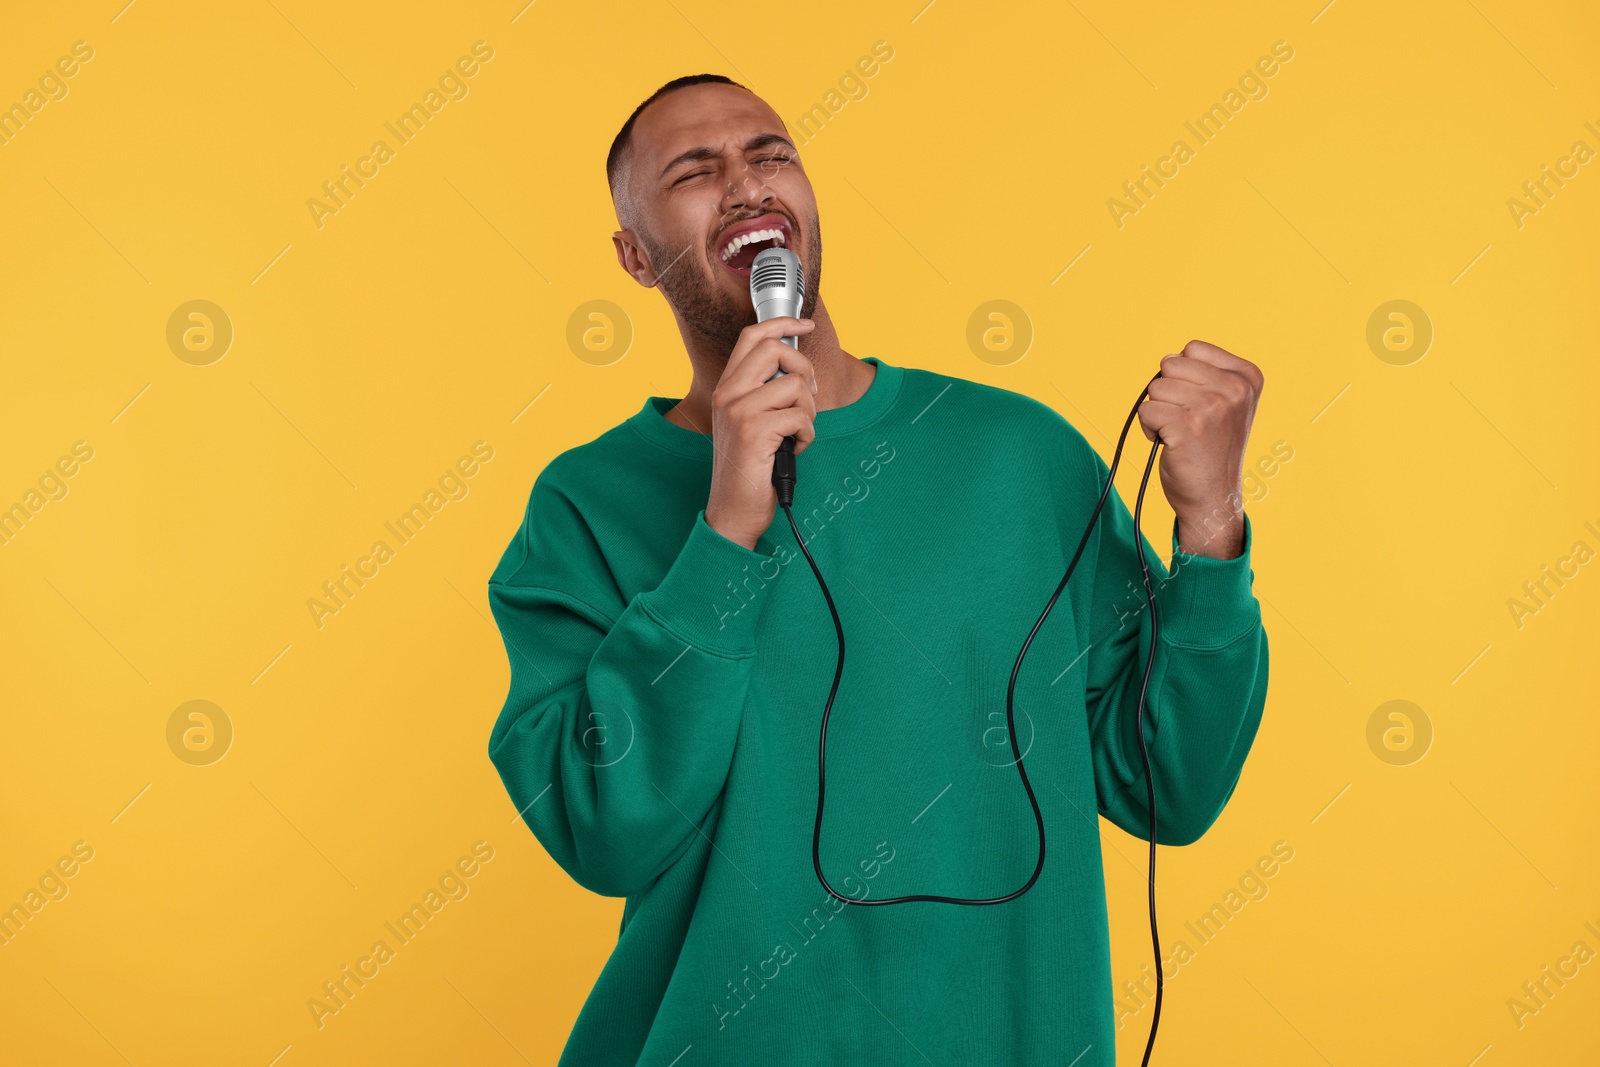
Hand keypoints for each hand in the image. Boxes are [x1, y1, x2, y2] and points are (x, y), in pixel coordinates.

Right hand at [704, 317, 818, 549]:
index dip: (782, 323)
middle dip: (804, 370)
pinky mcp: (754, 431)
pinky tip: (793, 449)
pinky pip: (800, 417)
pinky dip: (807, 435)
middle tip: (806, 396)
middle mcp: (728, 393)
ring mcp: (738, 410)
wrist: (733, 509)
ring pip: (795, 385)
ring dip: (808, 412)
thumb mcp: (751, 421)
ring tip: (796, 432)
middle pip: (775, 349)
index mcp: (727, 387)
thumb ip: (765, 392)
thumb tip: (798, 369)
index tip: (805, 324)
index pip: (752, 336)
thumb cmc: (749, 468)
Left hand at [1137, 339, 1263, 558]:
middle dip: (1168, 392)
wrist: (1214, 497)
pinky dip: (1149, 428)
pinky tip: (1169, 444)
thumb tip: (1167, 359)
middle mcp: (1235, 388)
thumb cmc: (1212, 447)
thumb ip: (1205, 373)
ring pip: (1156, 387)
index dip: (1183, 375)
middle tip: (1186, 421)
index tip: (1200, 404)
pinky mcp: (1189, 426)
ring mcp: (1213, 406)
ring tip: (1178, 434)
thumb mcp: (1226, 402)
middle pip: (1171, 364)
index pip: (1192, 348)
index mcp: (1248, 377)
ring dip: (1158, 411)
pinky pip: (1146, 410)